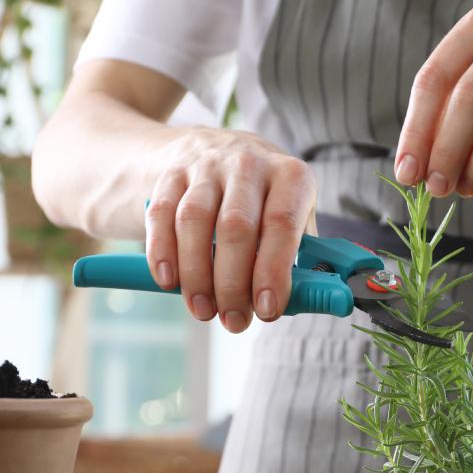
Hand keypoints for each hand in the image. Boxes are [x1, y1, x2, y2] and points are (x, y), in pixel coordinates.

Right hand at [144, 128, 315, 332]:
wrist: (213, 151)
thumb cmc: (262, 200)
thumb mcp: (292, 215)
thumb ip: (300, 257)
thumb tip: (310, 300)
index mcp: (290, 176)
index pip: (282, 224)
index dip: (273, 271)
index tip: (267, 310)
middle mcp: (249, 164)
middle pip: (235, 226)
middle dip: (232, 283)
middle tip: (233, 320)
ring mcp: (207, 165)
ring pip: (194, 220)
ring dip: (196, 275)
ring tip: (203, 310)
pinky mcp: (171, 173)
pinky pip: (162, 214)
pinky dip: (163, 253)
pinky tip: (169, 282)